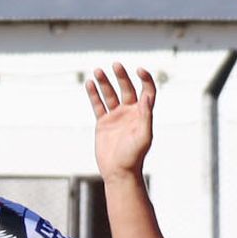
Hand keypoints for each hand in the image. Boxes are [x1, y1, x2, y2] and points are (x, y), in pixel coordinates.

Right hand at [87, 63, 155, 180]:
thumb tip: (146, 97)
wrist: (118, 172)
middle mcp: (130, 112)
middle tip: (116, 65)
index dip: (145, 79)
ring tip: (98, 71)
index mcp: (143, 114)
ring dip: (105, 82)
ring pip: (110, 94)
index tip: (139, 70)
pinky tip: (89, 83)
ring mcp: (116, 117)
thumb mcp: (144, 136)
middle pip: (127, 88)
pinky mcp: (103, 123)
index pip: (147, 91)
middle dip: (121, 76)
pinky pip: (98, 105)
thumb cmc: (134, 156)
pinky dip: (94, 94)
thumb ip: (146, 116)